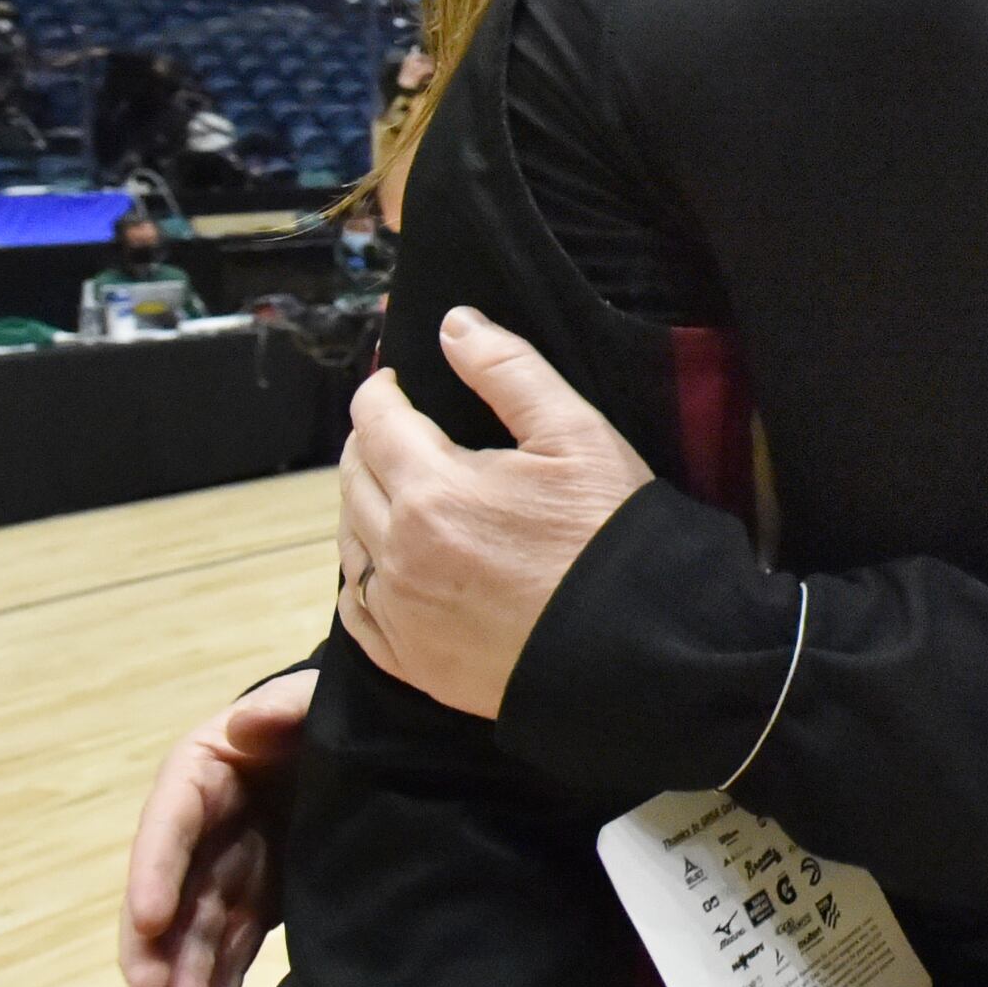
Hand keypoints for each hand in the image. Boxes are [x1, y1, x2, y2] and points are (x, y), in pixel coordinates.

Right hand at [118, 668, 314, 986]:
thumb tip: (241, 727)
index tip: (147, 919)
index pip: (170, 825)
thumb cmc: (330, 710)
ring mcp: (226, 871)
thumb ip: (282, 707)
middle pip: (170, 893)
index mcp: (203, 771)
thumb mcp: (311, 699)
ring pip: (196, 935)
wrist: (366, 740)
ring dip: (188, 982)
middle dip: (159, 947)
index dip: (154, 871)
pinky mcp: (254, 903)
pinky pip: (229, 955)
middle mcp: (202, 829)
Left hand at [336, 306, 650, 716]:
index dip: (381, 391)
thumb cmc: (611, 536)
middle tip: (398, 431)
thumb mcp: (577, 434)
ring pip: (349, 543)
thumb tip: (454, 324)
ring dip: (364, 507)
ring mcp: (401, 614)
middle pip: (353, 479)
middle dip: (369, 444)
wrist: (637, 649)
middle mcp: (399, 553)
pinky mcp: (412, 662)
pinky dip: (363, 577)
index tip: (395, 382)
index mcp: (433, 489)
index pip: (376, 421)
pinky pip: (358, 611)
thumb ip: (509, 370)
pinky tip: (387, 565)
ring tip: (397, 492)